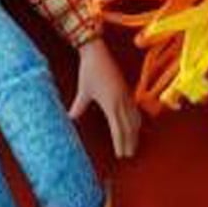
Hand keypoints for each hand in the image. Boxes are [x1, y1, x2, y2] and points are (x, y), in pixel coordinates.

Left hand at [70, 39, 140, 159]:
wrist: (98, 52)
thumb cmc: (89, 70)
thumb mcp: (83, 91)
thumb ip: (78, 106)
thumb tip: (70, 118)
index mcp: (111, 104)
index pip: (118, 129)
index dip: (121, 143)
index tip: (121, 154)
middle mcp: (121, 101)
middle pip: (129, 127)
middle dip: (130, 142)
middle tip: (129, 154)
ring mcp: (126, 95)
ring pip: (134, 118)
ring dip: (135, 132)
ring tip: (134, 143)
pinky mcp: (127, 89)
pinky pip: (135, 109)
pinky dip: (136, 119)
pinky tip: (136, 124)